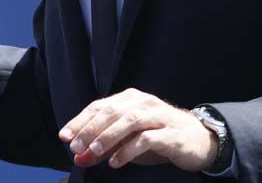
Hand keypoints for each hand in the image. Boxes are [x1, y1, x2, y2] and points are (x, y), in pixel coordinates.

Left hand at [58, 89, 217, 171]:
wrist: (198, 139)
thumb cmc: (158, 137)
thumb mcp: (128, 140)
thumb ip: (104, 147)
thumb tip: (79, 157)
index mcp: (130, 99)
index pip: (99, 106)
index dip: (80, 121)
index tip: (64, 136)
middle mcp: (143, 103)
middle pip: (111, 111)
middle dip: (90, 129)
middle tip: (76, 147)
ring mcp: (158, 116)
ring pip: (129, 121)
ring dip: (108, 137)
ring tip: (94, 153)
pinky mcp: (171, 133)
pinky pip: (147, 138)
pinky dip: (128, 150)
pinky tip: (115, 161)